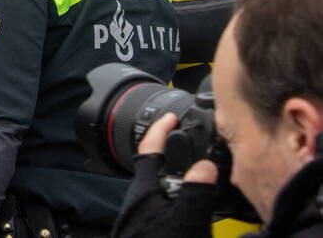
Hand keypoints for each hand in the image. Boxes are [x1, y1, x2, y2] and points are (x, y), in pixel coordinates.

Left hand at [112, 114, 216, 237]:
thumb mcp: (185, 219)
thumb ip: (196, 190)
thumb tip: (205, 165)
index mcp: (144, 189)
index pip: (150, 148)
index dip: (161, 129)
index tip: (171, 116)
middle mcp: (138, 201)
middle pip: (156, 171)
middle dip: (176, 161)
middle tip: (197, 152)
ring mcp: (141, 218)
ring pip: (162, 194)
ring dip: (181, 187)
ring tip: (204, 184)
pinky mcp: (147, 231)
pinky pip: (164, 212)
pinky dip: (180, 208)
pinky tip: (195, 218)